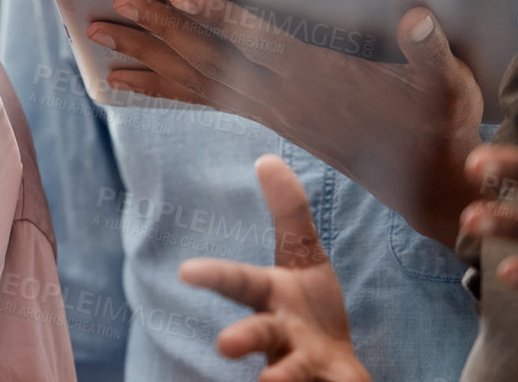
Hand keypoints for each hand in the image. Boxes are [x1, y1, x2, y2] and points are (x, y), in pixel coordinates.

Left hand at [88, 0, 482, 244]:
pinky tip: (123, 79)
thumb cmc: (440, 123)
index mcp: (323, 79)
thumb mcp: (447, 86)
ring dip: (145, 56)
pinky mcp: (269, 121)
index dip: (218, 14)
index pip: (260, 40)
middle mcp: (286, 98)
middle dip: (160, 30)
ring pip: (198, 80)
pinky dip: (161, 87)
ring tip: (97, 36)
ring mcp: (273, 112)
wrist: (431, 183)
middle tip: (113, 4)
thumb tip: (417, 17)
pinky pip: (205, 100)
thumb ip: (428, 52)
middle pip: (211, 58)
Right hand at [180, 155, 370, 381]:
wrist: (331, 368)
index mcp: (269, 296)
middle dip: (243, 337)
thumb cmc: (308, 307)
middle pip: (259, 332)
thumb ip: (288, 211)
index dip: (213, 276)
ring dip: (281, 376)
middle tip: (225, 345)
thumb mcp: (303, 256)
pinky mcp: (331, 380)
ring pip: (289, 370)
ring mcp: (303, 362)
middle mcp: (279, 333)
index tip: (186, 272)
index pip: (238, 282)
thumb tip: (267, 158)